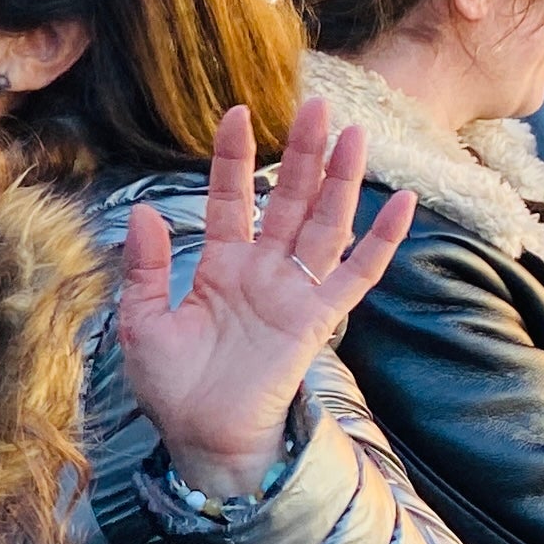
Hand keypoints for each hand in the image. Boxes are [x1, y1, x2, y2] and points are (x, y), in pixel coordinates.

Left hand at [122, 98, 415, 501]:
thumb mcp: (142, 322)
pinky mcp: (317, 320)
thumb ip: (146, 268)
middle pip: (287, 200)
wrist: (201, 439)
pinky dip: (382, 240)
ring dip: (339, 181)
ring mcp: (293, 293)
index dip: (232, 158)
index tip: (236, 112)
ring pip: (324, 224)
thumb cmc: (172, 387)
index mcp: (218, 267)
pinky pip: (358, 274)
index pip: (229, 199)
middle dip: (300, 153)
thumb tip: (142, 211)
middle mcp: (261, 272)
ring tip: (352, 134)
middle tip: (314, 104)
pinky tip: (401, 202)